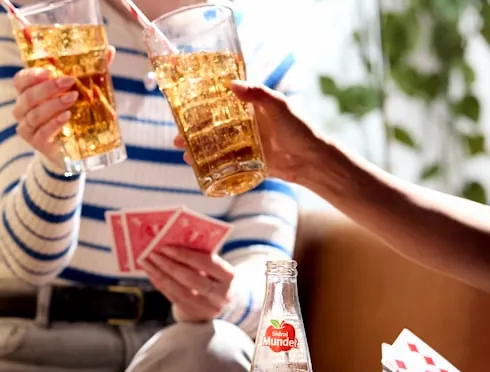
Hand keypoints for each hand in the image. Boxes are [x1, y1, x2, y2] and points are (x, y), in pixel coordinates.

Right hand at [12, 48, 114, 165]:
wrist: (72, 144)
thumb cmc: (72, 111)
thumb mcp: (82, 89)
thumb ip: (91, 71)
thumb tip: (109, 50)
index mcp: (28, 92)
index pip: (20, 80)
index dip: (31, 75)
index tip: (49, 71)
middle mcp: (23, 109)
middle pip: (27, 97)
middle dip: (48, 88)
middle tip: (69, 82)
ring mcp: (28, 127)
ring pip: (34, 114)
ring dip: (53, 105)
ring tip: (72, 98)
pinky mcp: (36, 142)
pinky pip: (41, 132)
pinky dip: (54, 123)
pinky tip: (67, 117)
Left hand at [139, 247, 233, 322]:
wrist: (213, 302)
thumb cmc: (210, 275)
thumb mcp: (210, 266)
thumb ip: (197, 255)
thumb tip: (170, 242)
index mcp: (228, 275)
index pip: (206, 263)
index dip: (185, 255)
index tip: (165, 246)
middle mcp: (221, 293)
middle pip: (192, 279)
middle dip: (170, 265)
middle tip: (153, 253)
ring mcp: (207, 307)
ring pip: (180, 290)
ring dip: (160, 274)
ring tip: (146, 262)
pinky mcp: (193, 313)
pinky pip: (172, 297)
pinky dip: (160, 284)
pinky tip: (151, 273)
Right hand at [173, 81, 320, 182]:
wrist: (313, 160)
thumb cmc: (299, 129)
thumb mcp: (279, 106)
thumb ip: (258, 94)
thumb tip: (232, 85)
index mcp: (251, 108)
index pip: (221, 103)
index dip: (201, 105)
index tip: (183, 108)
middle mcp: (245, 125)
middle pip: (213, 126)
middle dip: (193, 132)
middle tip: (177, 137)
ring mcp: (246, 144)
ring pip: (217, 146)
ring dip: (199, 150)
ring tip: (183, 155)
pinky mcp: (250, 162)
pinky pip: (227, 164)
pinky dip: (213, 166)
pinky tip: (199, 169)